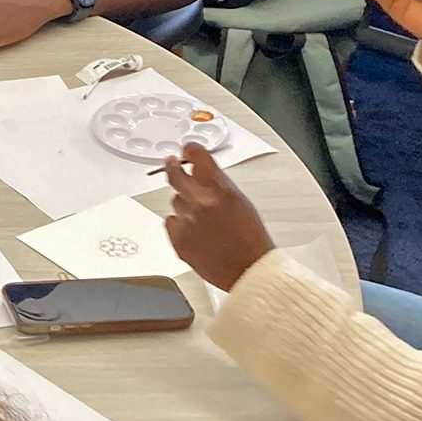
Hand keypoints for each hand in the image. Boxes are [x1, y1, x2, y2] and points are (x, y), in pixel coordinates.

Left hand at [159, 144, 275, 291]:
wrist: (248, 270)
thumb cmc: (251, 240)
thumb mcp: (240, 201)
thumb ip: (218, 184)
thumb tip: (200, 172)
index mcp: (220, 189)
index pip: (197, 156)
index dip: (191, 151)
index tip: (188, 150)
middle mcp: (201, 201)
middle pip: (175, 174)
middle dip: (173, 167)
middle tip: (171, 165)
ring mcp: (187, 220)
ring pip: (176, 201)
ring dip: (185, 205)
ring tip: (202, 220)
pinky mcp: (178, 239)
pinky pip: (171, 222)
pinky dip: (179, 225)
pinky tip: (195, 232)